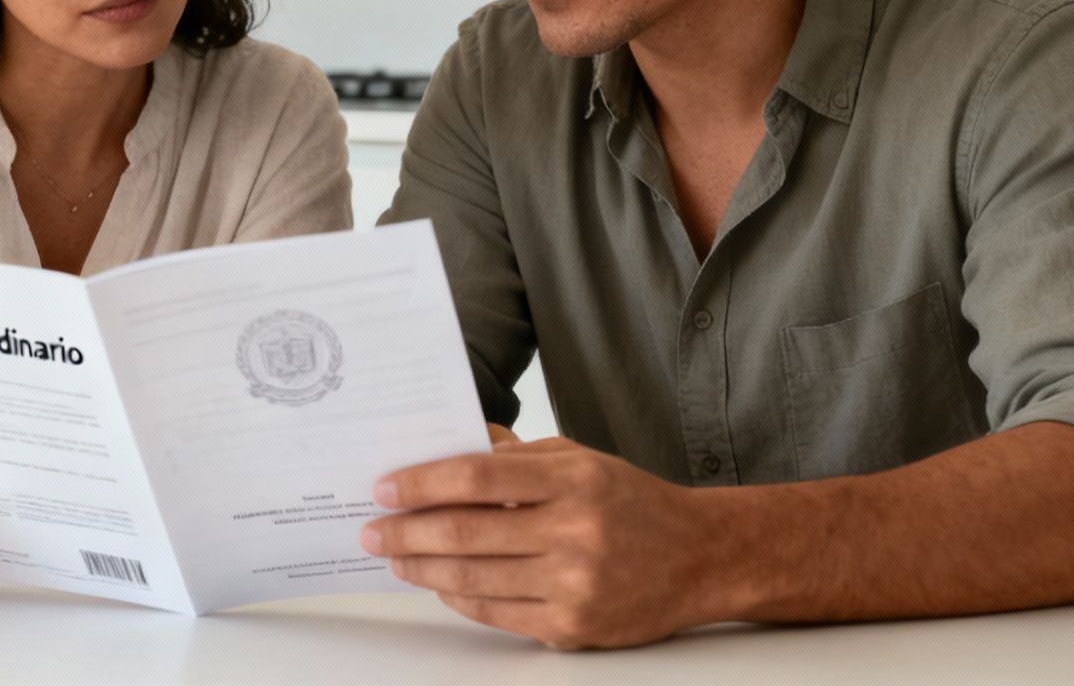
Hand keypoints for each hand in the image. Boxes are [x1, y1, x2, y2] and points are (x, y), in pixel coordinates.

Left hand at [361, 436, 711, 649]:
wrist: (700, 559)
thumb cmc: (632, 503)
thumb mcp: (580, 460)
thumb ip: (516, 457)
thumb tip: (449, 447)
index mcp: (573, 480)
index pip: (477, 478)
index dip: (421, 482)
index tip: (384, 487)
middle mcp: (574, 531)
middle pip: (465, 532)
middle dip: (406, 531)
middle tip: (372, 529)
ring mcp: (574, 584)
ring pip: (472, 578)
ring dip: (421, 568)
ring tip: (395, 557)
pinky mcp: (573, 626)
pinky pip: (495, 613)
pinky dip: (458, 597)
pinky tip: (438, 584)